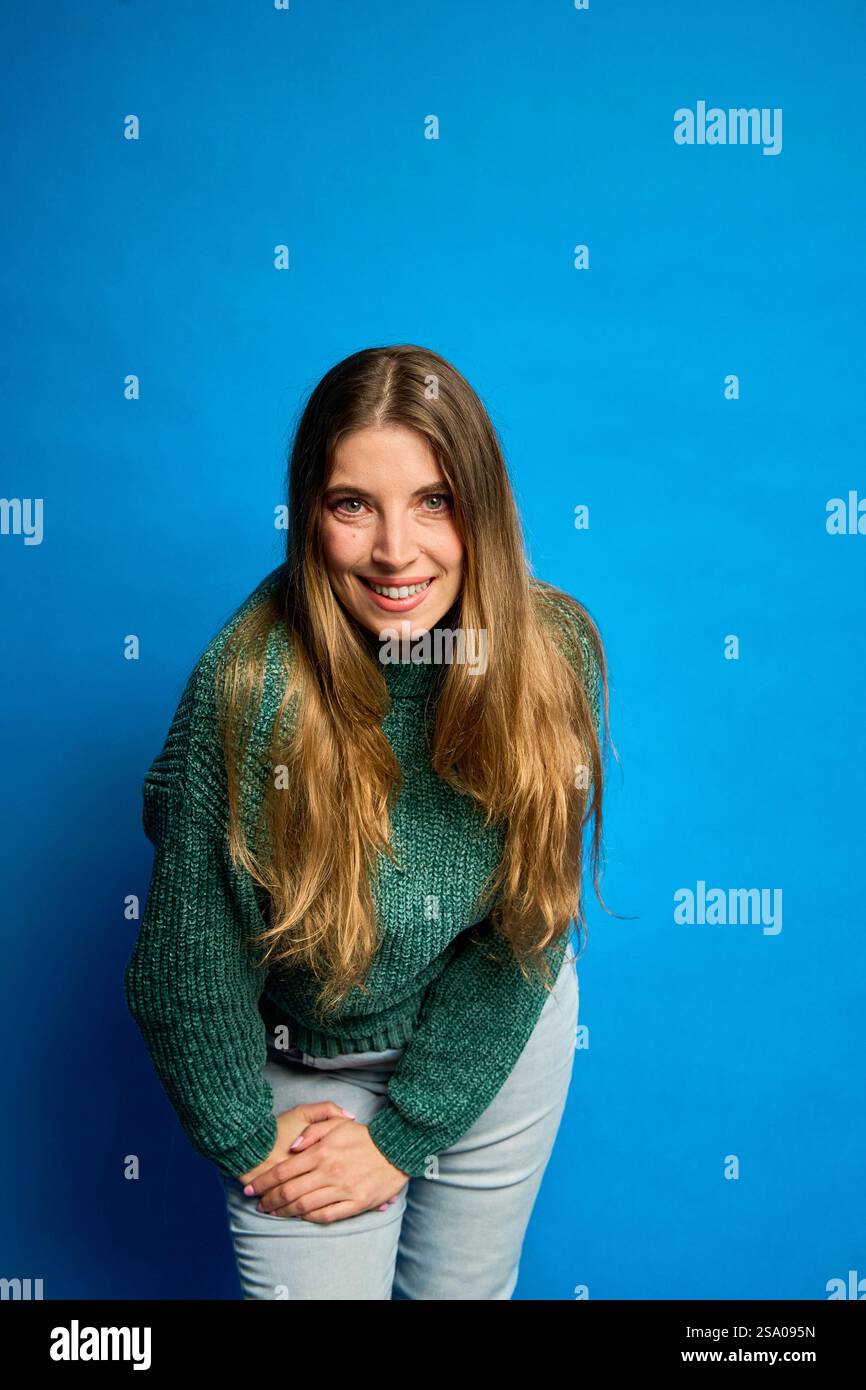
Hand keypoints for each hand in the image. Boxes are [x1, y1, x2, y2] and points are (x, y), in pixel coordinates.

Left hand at [244, 1114, 408, 1223]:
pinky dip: (309, 1218)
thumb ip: (312, 1131)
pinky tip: (300, 1217)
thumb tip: (293, 1148)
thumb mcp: (337, 1123)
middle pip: (290, 1191)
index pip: (285, 1170)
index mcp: (323, 1152)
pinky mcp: (355, 1203)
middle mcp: (329, 1172)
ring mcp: (342, 1189)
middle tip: (258, 1204)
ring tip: (273, 1213)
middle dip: (270, 1200)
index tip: (252, 1188)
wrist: (396, 1150)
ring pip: (305, 1206)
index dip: (265, 1181)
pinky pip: (326, 1215)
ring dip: (285, 1212)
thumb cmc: (364, 1136)